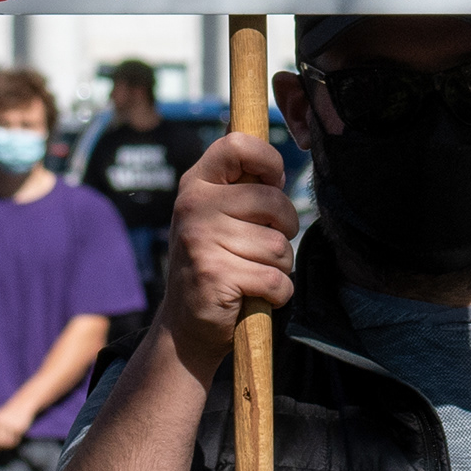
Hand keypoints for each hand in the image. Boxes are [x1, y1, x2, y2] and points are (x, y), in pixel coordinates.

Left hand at [0, 401, 34, 453]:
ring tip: (12, 436)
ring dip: (9, 443)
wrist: (22, 404)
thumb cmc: (10, 417)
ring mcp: (6, 424)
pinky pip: (14, 440)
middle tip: (5, 442)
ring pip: (5, 443)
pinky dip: (16, 440)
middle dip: (0, 446)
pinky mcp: (16, 427)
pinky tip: (17, 433)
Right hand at [157, 133, 297, 374]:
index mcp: (197, 183)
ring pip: (279, 247)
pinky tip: (254, 296)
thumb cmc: (215, 261)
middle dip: (285, 229)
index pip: (238, 145)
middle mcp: (194, 206)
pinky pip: (276, 280)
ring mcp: (201, 240)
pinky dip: (277, 294)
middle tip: (265, 245)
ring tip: (253, 273)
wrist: (185, 325)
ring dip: (279, 267)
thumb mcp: (217, 215)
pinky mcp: (215, 275)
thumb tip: (276, 166)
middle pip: (274, 201)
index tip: (274, 182)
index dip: (269, 161)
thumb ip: (241, 186)